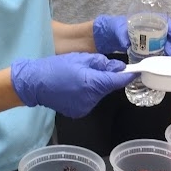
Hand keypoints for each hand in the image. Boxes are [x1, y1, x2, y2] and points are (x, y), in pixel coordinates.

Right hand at [11, 52, 134, 117]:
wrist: (34, 83)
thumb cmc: (56, 67)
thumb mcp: (80, 58)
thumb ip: (101, 63)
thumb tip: (118, 67)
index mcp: (92, 83)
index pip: (117, 81)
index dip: (128, 76)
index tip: (137, 71)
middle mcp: (91, 99)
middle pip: (108, 88)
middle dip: (108, 78)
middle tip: (97, 68)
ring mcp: (85, 107)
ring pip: (99, 94)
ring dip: (97, 86)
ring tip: (82, 77)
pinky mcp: (78, 112)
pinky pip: (90, 100)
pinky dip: (88, 94)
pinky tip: (76, 87)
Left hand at [93, 15, 170, 55]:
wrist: (103, 35)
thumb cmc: (111, 27)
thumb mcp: (116, 29)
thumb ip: (121, 35)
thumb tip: (127, 43)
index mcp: (143, 19)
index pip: (163, 20)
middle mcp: (147, 27)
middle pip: (165, 32)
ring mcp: (145, 36)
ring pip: (161, 40)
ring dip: (167, 47)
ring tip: (168, 55)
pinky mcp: (142, 45)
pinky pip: (154, 47)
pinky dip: (159, 52)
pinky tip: (161, 58)